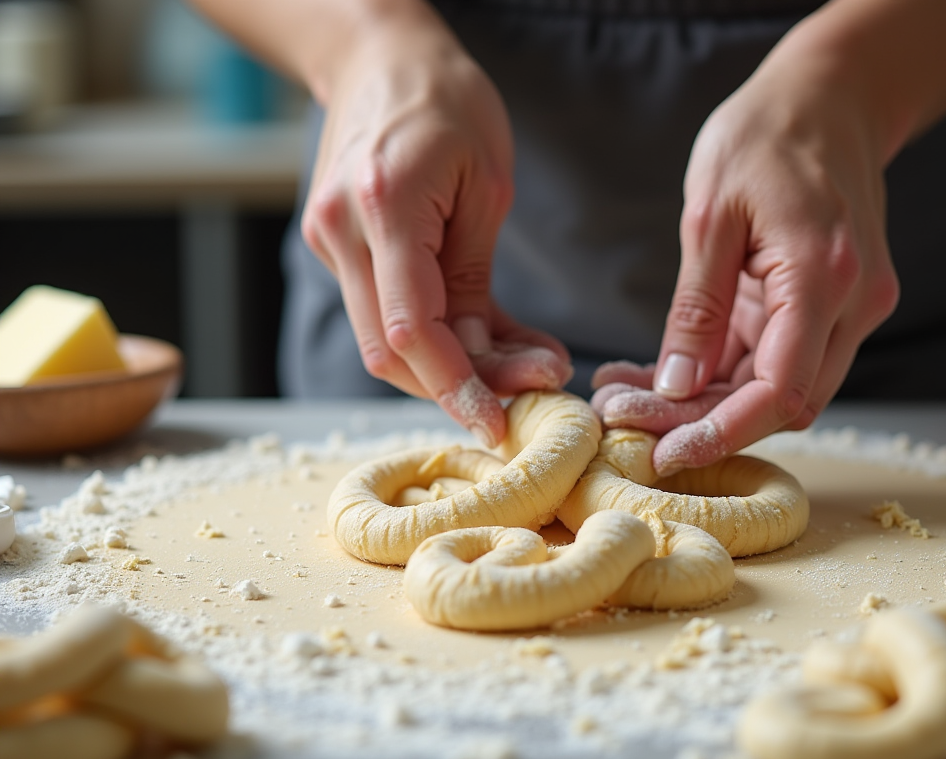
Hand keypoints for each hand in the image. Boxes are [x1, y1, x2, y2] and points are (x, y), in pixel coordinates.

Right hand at [300, 7, 569, 446]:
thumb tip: (491, 359)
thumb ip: (477, 278)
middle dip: (457, 388)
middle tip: (526, 397)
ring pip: (382, 343)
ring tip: (520, 366)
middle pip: (387, 353)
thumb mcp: (486, 184)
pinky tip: (488, 340)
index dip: (456, 388)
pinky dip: (433, 337)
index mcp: (383, 208)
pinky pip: (383, 312)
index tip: (499, 425)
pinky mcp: (337, 248)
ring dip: (448, 369)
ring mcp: (330, 242)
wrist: (378, 57)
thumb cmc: (447, 102)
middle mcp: (341, 233)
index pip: (410, 331)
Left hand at [594, 47, 899, 473]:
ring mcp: (851, 309)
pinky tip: (660, 375)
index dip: (724, 434)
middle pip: (783, 402)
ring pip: (779, 389)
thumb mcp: (710, 214)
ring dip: (708, 406)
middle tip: (624, 421)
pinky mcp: (832, 308)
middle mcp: (854, 305)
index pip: (781, 391)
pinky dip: (723, 376)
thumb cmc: (766, 136)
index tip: (664, 454)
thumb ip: (696, 307)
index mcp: (825, 276)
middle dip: (704, 425)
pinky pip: (777, 359)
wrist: (830, 96)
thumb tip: (675, 387)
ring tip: (626, 396)